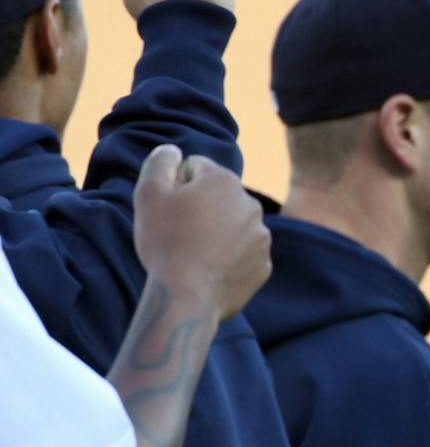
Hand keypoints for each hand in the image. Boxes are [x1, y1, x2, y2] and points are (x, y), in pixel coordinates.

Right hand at [132, 145, 270, 321]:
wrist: (187, 296)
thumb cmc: (165, 241)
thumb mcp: (149, 193)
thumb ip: (161, 162)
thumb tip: (173, 151)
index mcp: (224, 180)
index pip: (194, 168)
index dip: (174, 187)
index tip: (167, 209)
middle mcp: (251, 204)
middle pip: (216, 197)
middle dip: (198, 208)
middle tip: (177, 233)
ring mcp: (261, 236)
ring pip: (230, 225)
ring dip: (214, 232)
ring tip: (192, 253)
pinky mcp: (263, 264)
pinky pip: (241, 254)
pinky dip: (227, 258)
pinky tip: (208, 270)